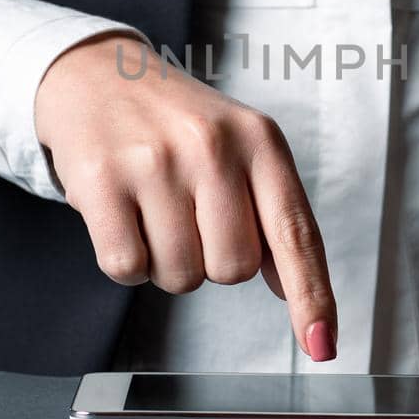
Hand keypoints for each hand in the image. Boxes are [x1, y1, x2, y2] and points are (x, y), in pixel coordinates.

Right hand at [34, 33, 336, 360]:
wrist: (97, 73)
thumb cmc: (177, 124)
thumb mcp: (241, 149)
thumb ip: (273, 215)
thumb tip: (293, 289)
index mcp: (260, 141)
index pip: (295, 233)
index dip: (311, 295)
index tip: (321, 344)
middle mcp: (213, 146)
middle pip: (232, 269)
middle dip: (211, 260)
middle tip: (189, 215)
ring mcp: (155, 160)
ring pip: (180, 276)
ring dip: (167, 262)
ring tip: (153, 209)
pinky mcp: (101, 178)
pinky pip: (126, 268)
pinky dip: (126, 261)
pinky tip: (123, 217)